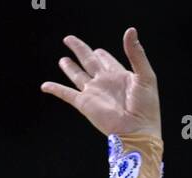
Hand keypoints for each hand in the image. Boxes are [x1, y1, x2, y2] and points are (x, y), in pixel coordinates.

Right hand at [40, 28, 160, 139]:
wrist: (138, 131)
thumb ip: (136, 53)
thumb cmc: (146, 108)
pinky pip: (66, 94)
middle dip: (79, 49)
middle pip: (88, 61)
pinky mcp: (85, 104)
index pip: (107, 60)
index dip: (102, 54)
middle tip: (69, 40)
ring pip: (77, 75)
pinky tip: (45, 86)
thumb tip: (130, 31)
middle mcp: (105, 83)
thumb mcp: (146, 75)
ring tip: (62, 60)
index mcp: (120, 76)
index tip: (98, 50)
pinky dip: (55, 89)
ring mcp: (94, 93)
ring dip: (69, 67)